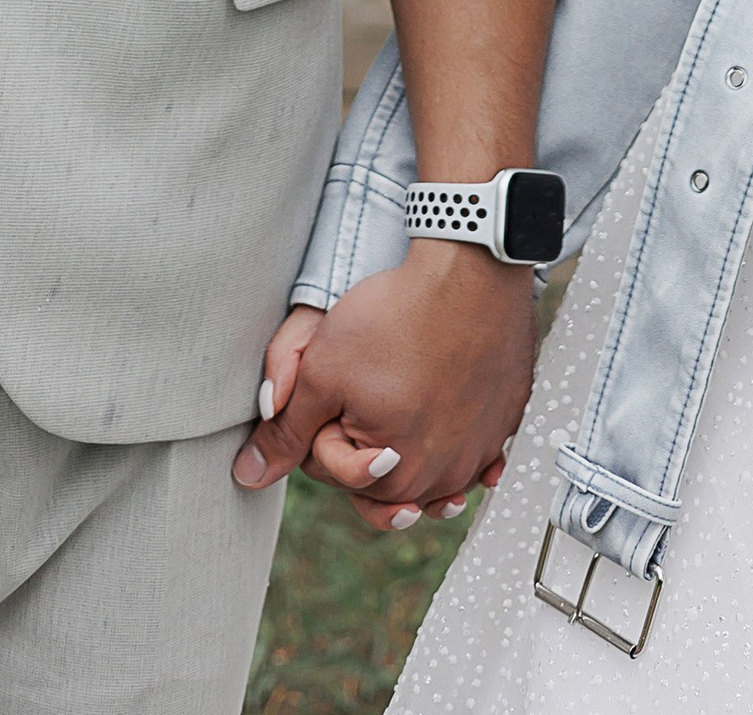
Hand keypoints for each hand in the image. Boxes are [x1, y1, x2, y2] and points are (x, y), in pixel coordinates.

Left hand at [234, 250, 535, 529]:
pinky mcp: (505, 424)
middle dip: (363, 440)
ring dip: (408, 444)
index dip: (318, 426)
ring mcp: (480, 454)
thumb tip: (247, 475)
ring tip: (401, 395)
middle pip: (380, 478)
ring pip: (426, 468)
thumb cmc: (395, 318)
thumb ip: (286, 433)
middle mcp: (442, 481)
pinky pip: (473, 448)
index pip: (333, 471)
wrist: (470, 271)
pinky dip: (457, 435)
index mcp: (392, 479)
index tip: (336, 383)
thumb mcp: (323, 371)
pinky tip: (446, 410)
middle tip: (368, 384)